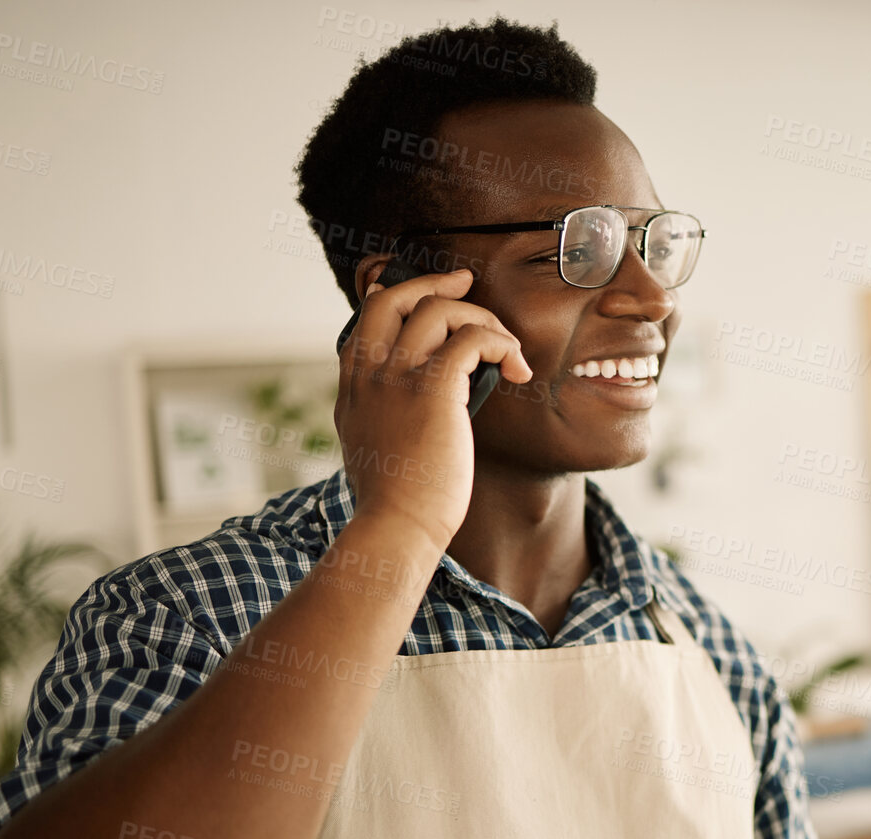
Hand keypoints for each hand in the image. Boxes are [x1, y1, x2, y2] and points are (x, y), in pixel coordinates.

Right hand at [334, 268, 532, 553]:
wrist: (396, 525)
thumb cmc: (396, 500)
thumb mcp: (372, 449)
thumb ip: (382, 416)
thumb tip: (407, 406)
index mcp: (354, 387)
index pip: (368, 317)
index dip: (396, 293)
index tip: (422, 291)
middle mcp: (371, 373)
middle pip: (396, 297)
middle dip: (436, 283)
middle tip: (468, 281)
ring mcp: (398, 377)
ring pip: (439, 309)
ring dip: (481, 318)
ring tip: (505, 348)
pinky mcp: (433, 389)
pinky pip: (472, 339)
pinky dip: (501, 344)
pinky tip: (516, 369)